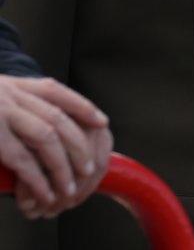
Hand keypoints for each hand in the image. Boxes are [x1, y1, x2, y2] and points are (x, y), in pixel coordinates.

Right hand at [0, 75, 111, 218]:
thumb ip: (13, 104)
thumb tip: (45, 125)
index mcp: (11, 85)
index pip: (55, 91)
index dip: (81, 106)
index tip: (101, 122)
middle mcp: (9, 94)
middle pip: (58, 118)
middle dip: (78, 144)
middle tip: (89, 167)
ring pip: (45, 138)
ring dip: (62, 164)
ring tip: (70, 186)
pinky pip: (21, 158)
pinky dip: (37, 177)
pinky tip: (45, 191)